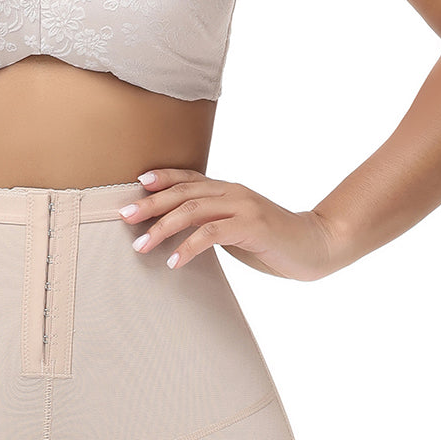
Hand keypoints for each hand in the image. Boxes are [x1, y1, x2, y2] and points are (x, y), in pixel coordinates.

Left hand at [120, 167, 342, 281]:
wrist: (315, 246)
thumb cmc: (273, 242)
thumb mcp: (238, 228)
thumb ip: (213, 224)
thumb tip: (178, 233)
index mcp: (228, 190)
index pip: (189, 178)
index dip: (163, 177)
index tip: (137, 184)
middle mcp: (233, 192)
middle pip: (183, 192)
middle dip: (150, 205)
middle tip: (125, 217)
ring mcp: (243, 207)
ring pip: (192, 210)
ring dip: (162, 228)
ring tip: (141, 246)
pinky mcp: (252, 226)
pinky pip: (211, 233)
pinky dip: (188, 247)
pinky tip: (174, 262)